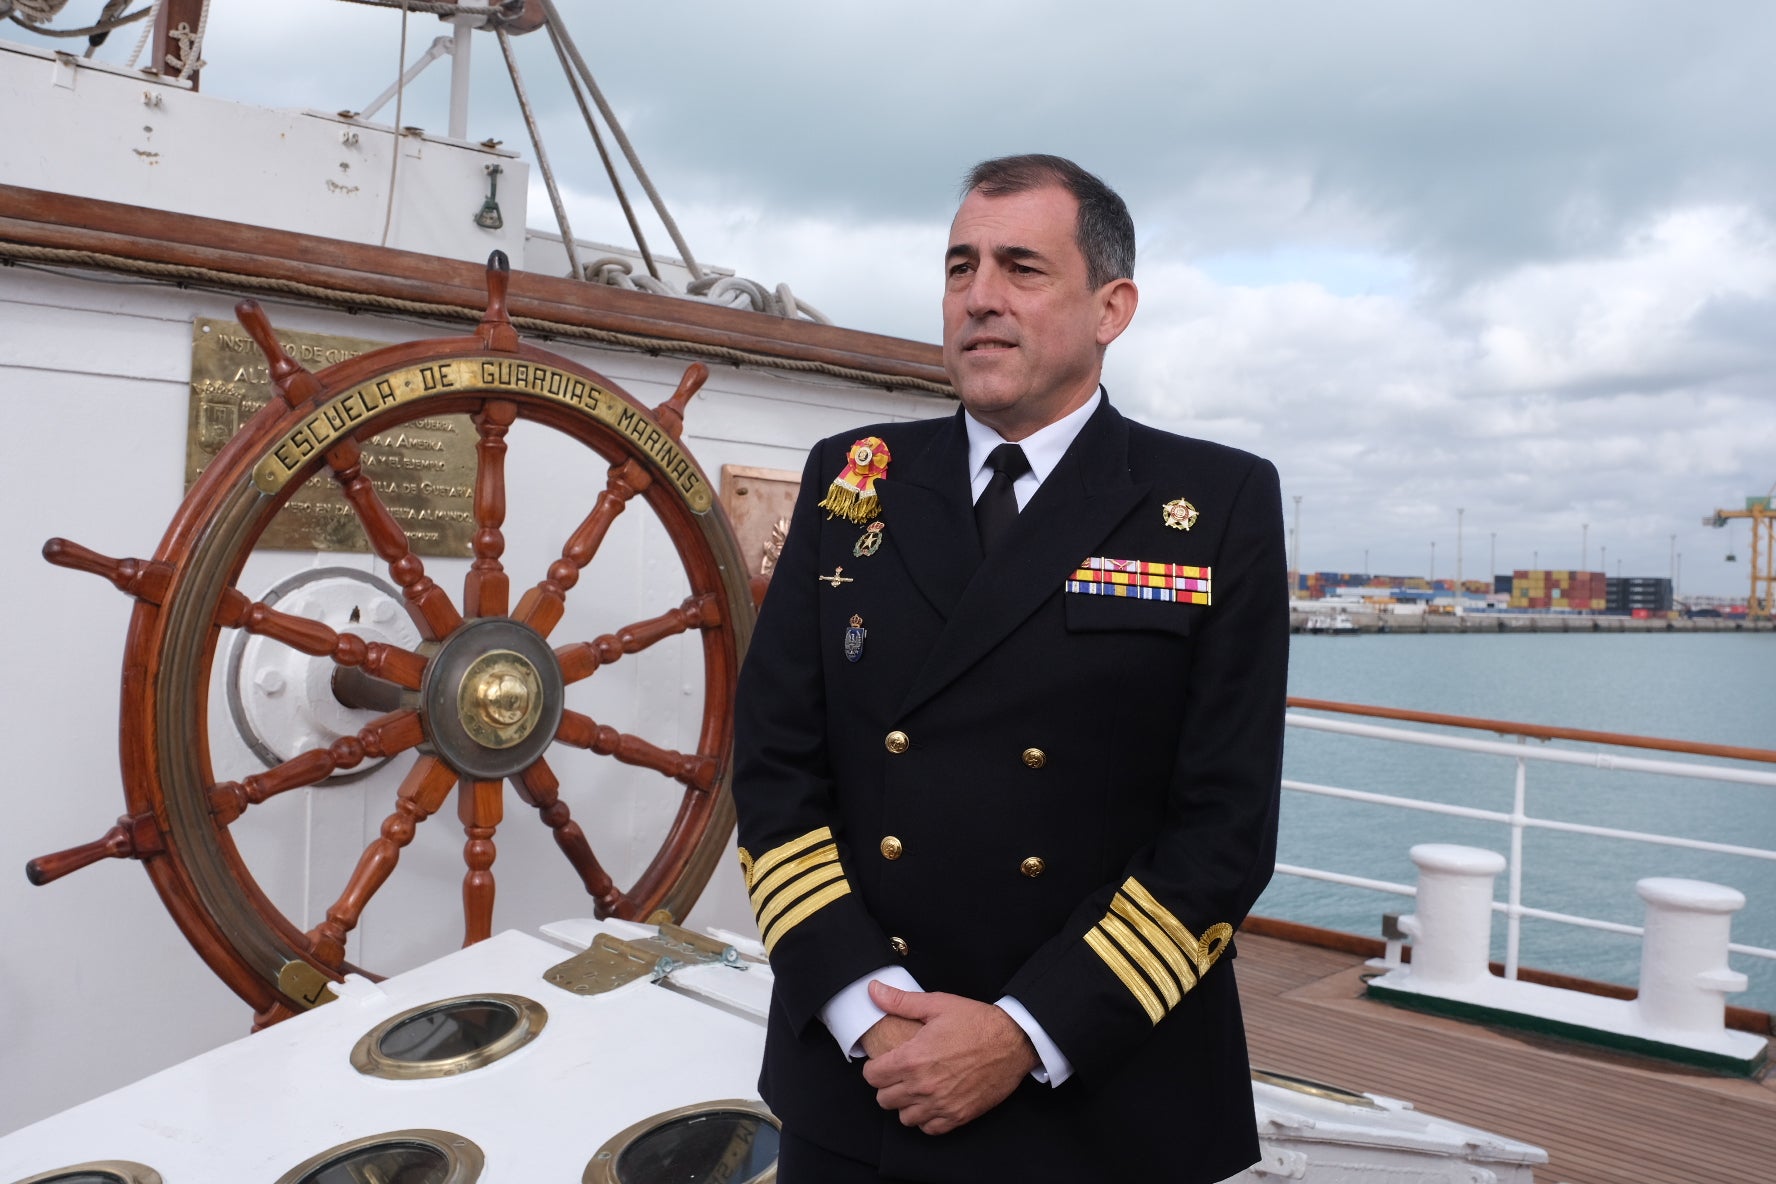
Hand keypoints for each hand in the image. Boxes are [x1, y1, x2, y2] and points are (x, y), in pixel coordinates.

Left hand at [859, 980, 1038, 1134]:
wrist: (1014, 1041)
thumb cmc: (977, 1022)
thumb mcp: (937, 1004)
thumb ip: (901, 1001)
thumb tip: (874, 990)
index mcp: (912, 1059)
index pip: (872, 1076)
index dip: (874, 1067)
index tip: (883, 1062)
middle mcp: (923, 1086)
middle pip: (884, 1100)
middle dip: (887, 1086)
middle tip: (899, 1074)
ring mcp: (940, 1104)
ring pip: (904, 1118)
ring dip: (906, 1104)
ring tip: (915, 1088)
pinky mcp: (958, 1116)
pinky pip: (928, 1129)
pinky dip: (926, 1119)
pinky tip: (932, 1101)